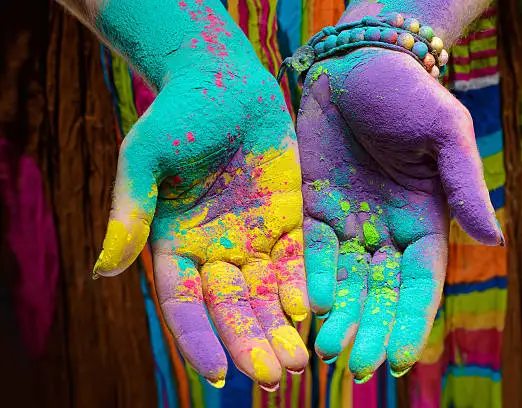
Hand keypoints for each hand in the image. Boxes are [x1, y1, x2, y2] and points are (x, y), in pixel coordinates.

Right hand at [93, 65, 308, 390]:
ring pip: (267, 293)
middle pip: (232, 307)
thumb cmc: (176, 115)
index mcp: (175, 244)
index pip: (185, 304)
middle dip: (250, 342)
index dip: (199, 338)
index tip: (220, 374)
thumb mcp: (144, 157)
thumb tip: (105, 269)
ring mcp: (253, 237)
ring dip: (281, 327)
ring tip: (298, 363)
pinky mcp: (287, 219)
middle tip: (273, 378)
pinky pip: (298, 260)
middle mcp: (215, 249)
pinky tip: (315, 312)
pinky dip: (306, 286)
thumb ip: (129, 210)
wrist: (223, 82)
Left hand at [297, 49, 503, 381]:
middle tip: (356, 366)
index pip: (419, 283)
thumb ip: (464, 187)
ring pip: (344, 281)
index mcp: (423, 221)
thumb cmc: (409, 93)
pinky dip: (308, 278)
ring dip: (338, 316)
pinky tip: (305, 306)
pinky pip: (310, 250)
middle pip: (378, 291)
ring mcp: (347, 222)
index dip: (411, 320)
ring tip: (327, 351)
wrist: (358, 63)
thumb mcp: (445, 134)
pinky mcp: (313, 207)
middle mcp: (384, 230)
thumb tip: (494, 240)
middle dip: (370, 329)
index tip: (402, 358)